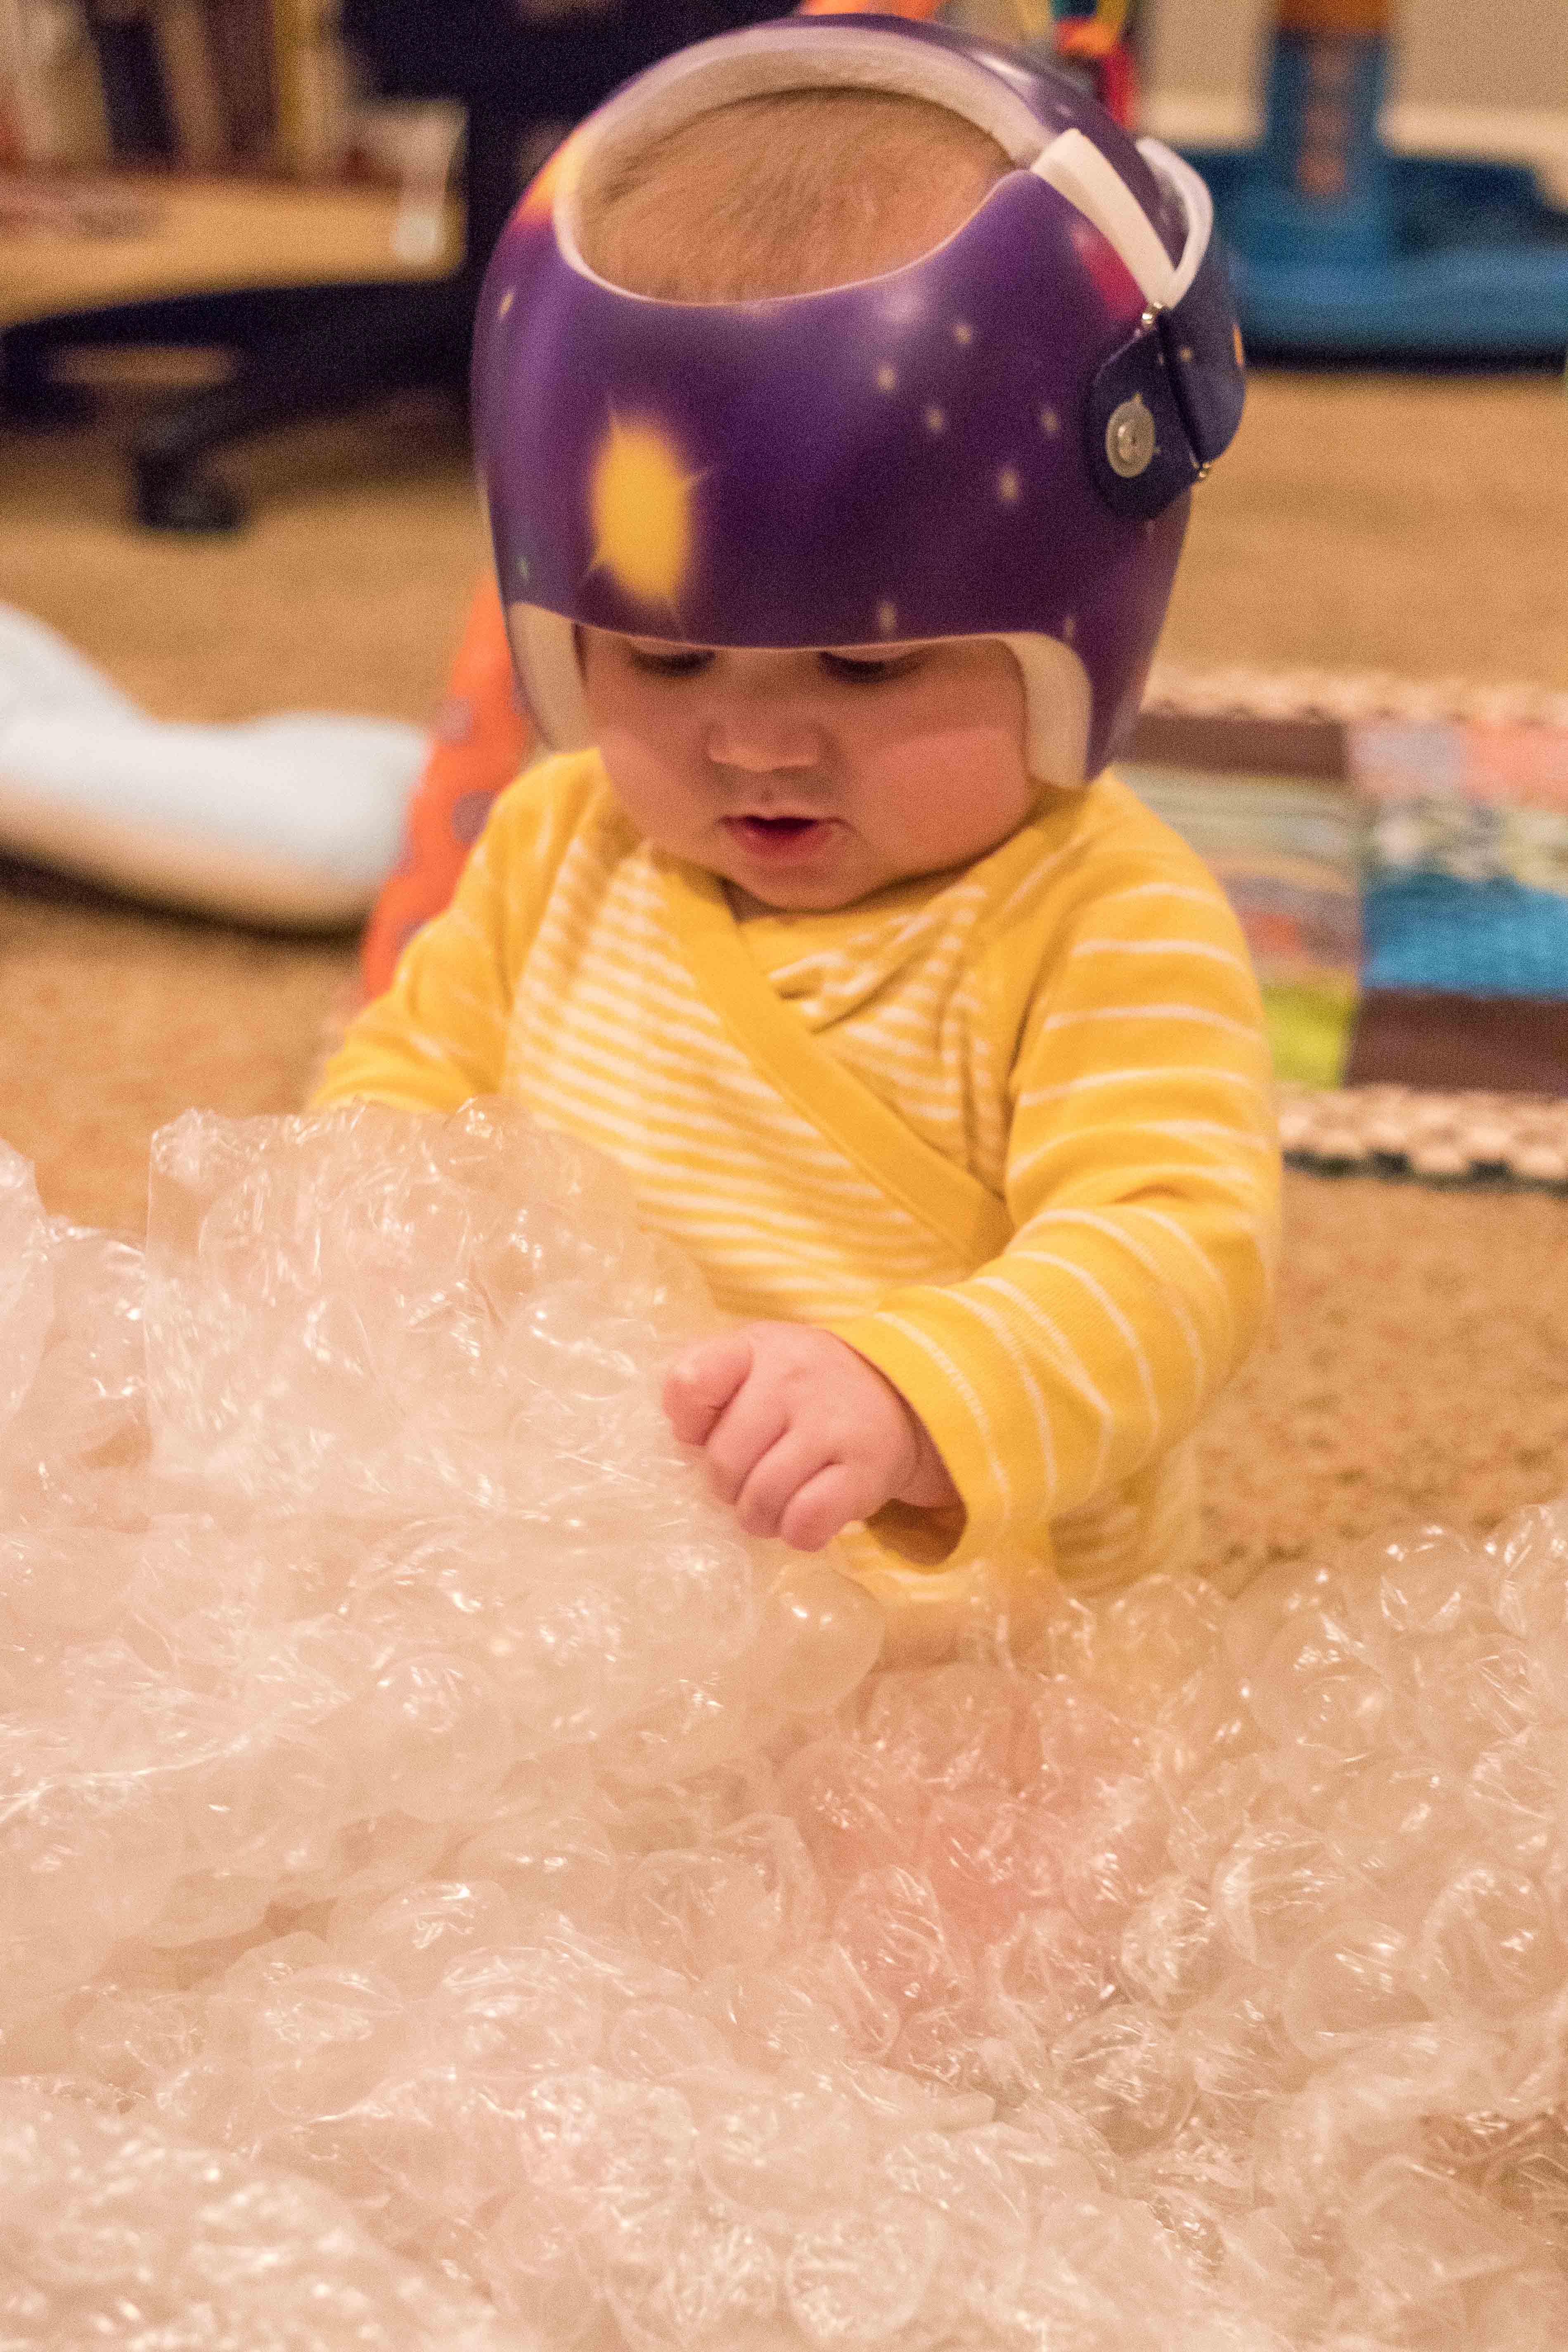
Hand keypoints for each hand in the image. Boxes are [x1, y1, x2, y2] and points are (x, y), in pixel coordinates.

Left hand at [663, 1321, 958, 1551]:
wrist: (898, 1394)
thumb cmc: (804, 1386)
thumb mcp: (753, 1360)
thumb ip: (705, 1384)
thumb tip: (684, 1434)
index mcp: (757, 1349)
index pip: (691, 1383)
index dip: (688, 1423)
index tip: (705, 1433)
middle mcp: (794, 1380)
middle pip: (723, 1461)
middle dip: (726, 1488)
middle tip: (746, 1484)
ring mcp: (832, 1425)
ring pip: (762, 1498)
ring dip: (758, 1518)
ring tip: (771, 1507)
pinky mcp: (864, 1471)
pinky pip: (807, 1521)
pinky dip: (796, 1532)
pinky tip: (802, 1519)